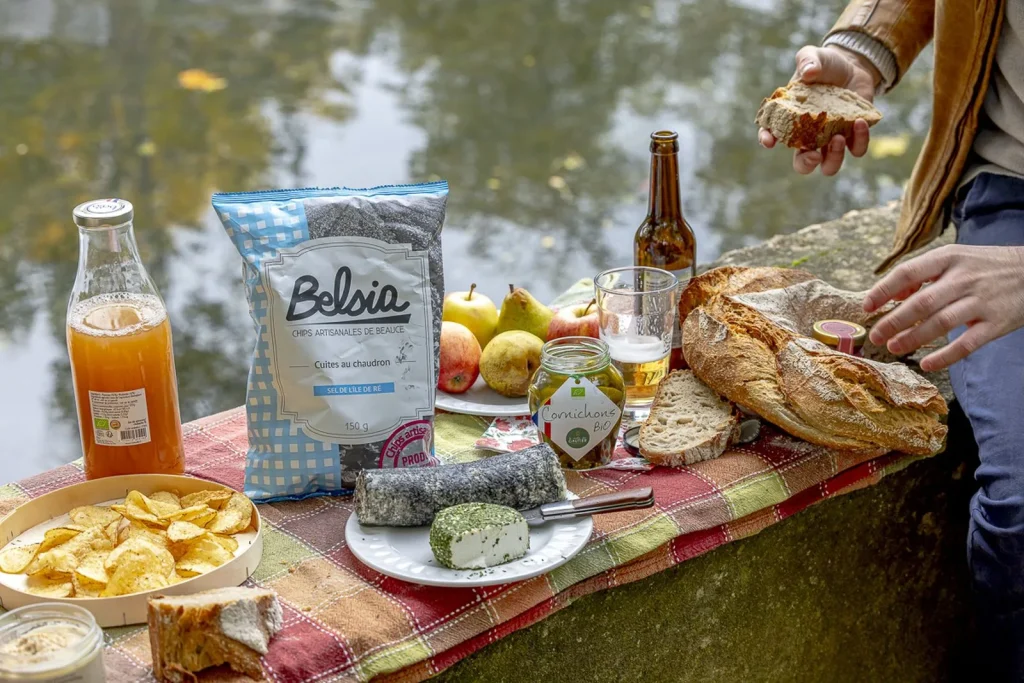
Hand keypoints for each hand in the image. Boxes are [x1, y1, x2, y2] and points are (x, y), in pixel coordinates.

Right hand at [759, 45, 880, 175]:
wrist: (853, 66)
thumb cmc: (826, 64)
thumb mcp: (813, 56)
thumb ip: (808, 61)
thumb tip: (809, 72)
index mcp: (791, 119)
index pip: (772, 135)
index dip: (767, 140)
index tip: (769, 141)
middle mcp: (809, 135)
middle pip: (802, 164)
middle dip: (806, 163)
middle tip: (815, 154)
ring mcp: (831, 138)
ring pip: (829, 166)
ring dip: (834, 158)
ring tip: (838, 137)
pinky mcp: (853, 136)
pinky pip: (856, 149)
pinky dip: (859, 141)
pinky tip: (860, 122)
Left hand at [863, 245, 1023, 370]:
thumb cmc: (985, 266)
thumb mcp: (955, 258)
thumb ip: (923, 274)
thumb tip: (892, 295)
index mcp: (949, 258)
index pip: (909, 272)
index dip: (884, 290)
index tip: (867, 307)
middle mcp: (964, 278)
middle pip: (922, 302)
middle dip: (893, 321)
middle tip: (876, 336)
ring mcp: (982, 301)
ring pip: (941, 323)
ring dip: (913, 338)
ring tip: (893, 347)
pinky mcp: (997, 323)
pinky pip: (967, 344)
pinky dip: (945, 357)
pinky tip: (927, 364)